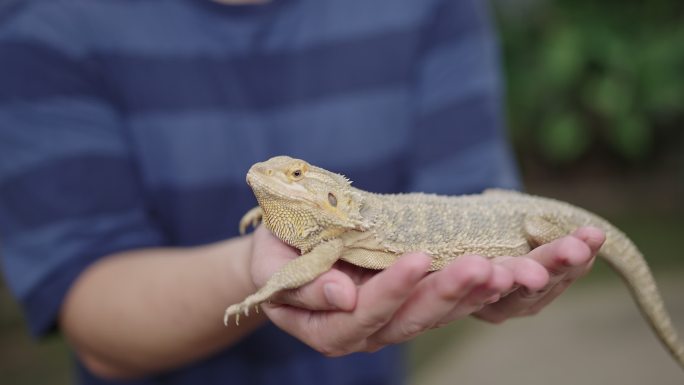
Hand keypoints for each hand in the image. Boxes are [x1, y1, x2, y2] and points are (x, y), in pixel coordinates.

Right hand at [248, 226, 602, 355]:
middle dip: (447, 293)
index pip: (363, 316)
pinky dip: (474, 287)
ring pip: (437, 314)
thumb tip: (342, 296)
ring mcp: (392, 320)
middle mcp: (365, 333)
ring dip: (472, 292)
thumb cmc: (274, 256)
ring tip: (506, 269)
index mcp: (327, 329)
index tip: (416, 259)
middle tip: (481, 266)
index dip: (390, 290)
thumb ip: (303, 286)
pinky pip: (446, 301)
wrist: (285, 255)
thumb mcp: (273, 266)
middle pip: (411, 321)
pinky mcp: (412, 302)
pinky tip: (502, 269)